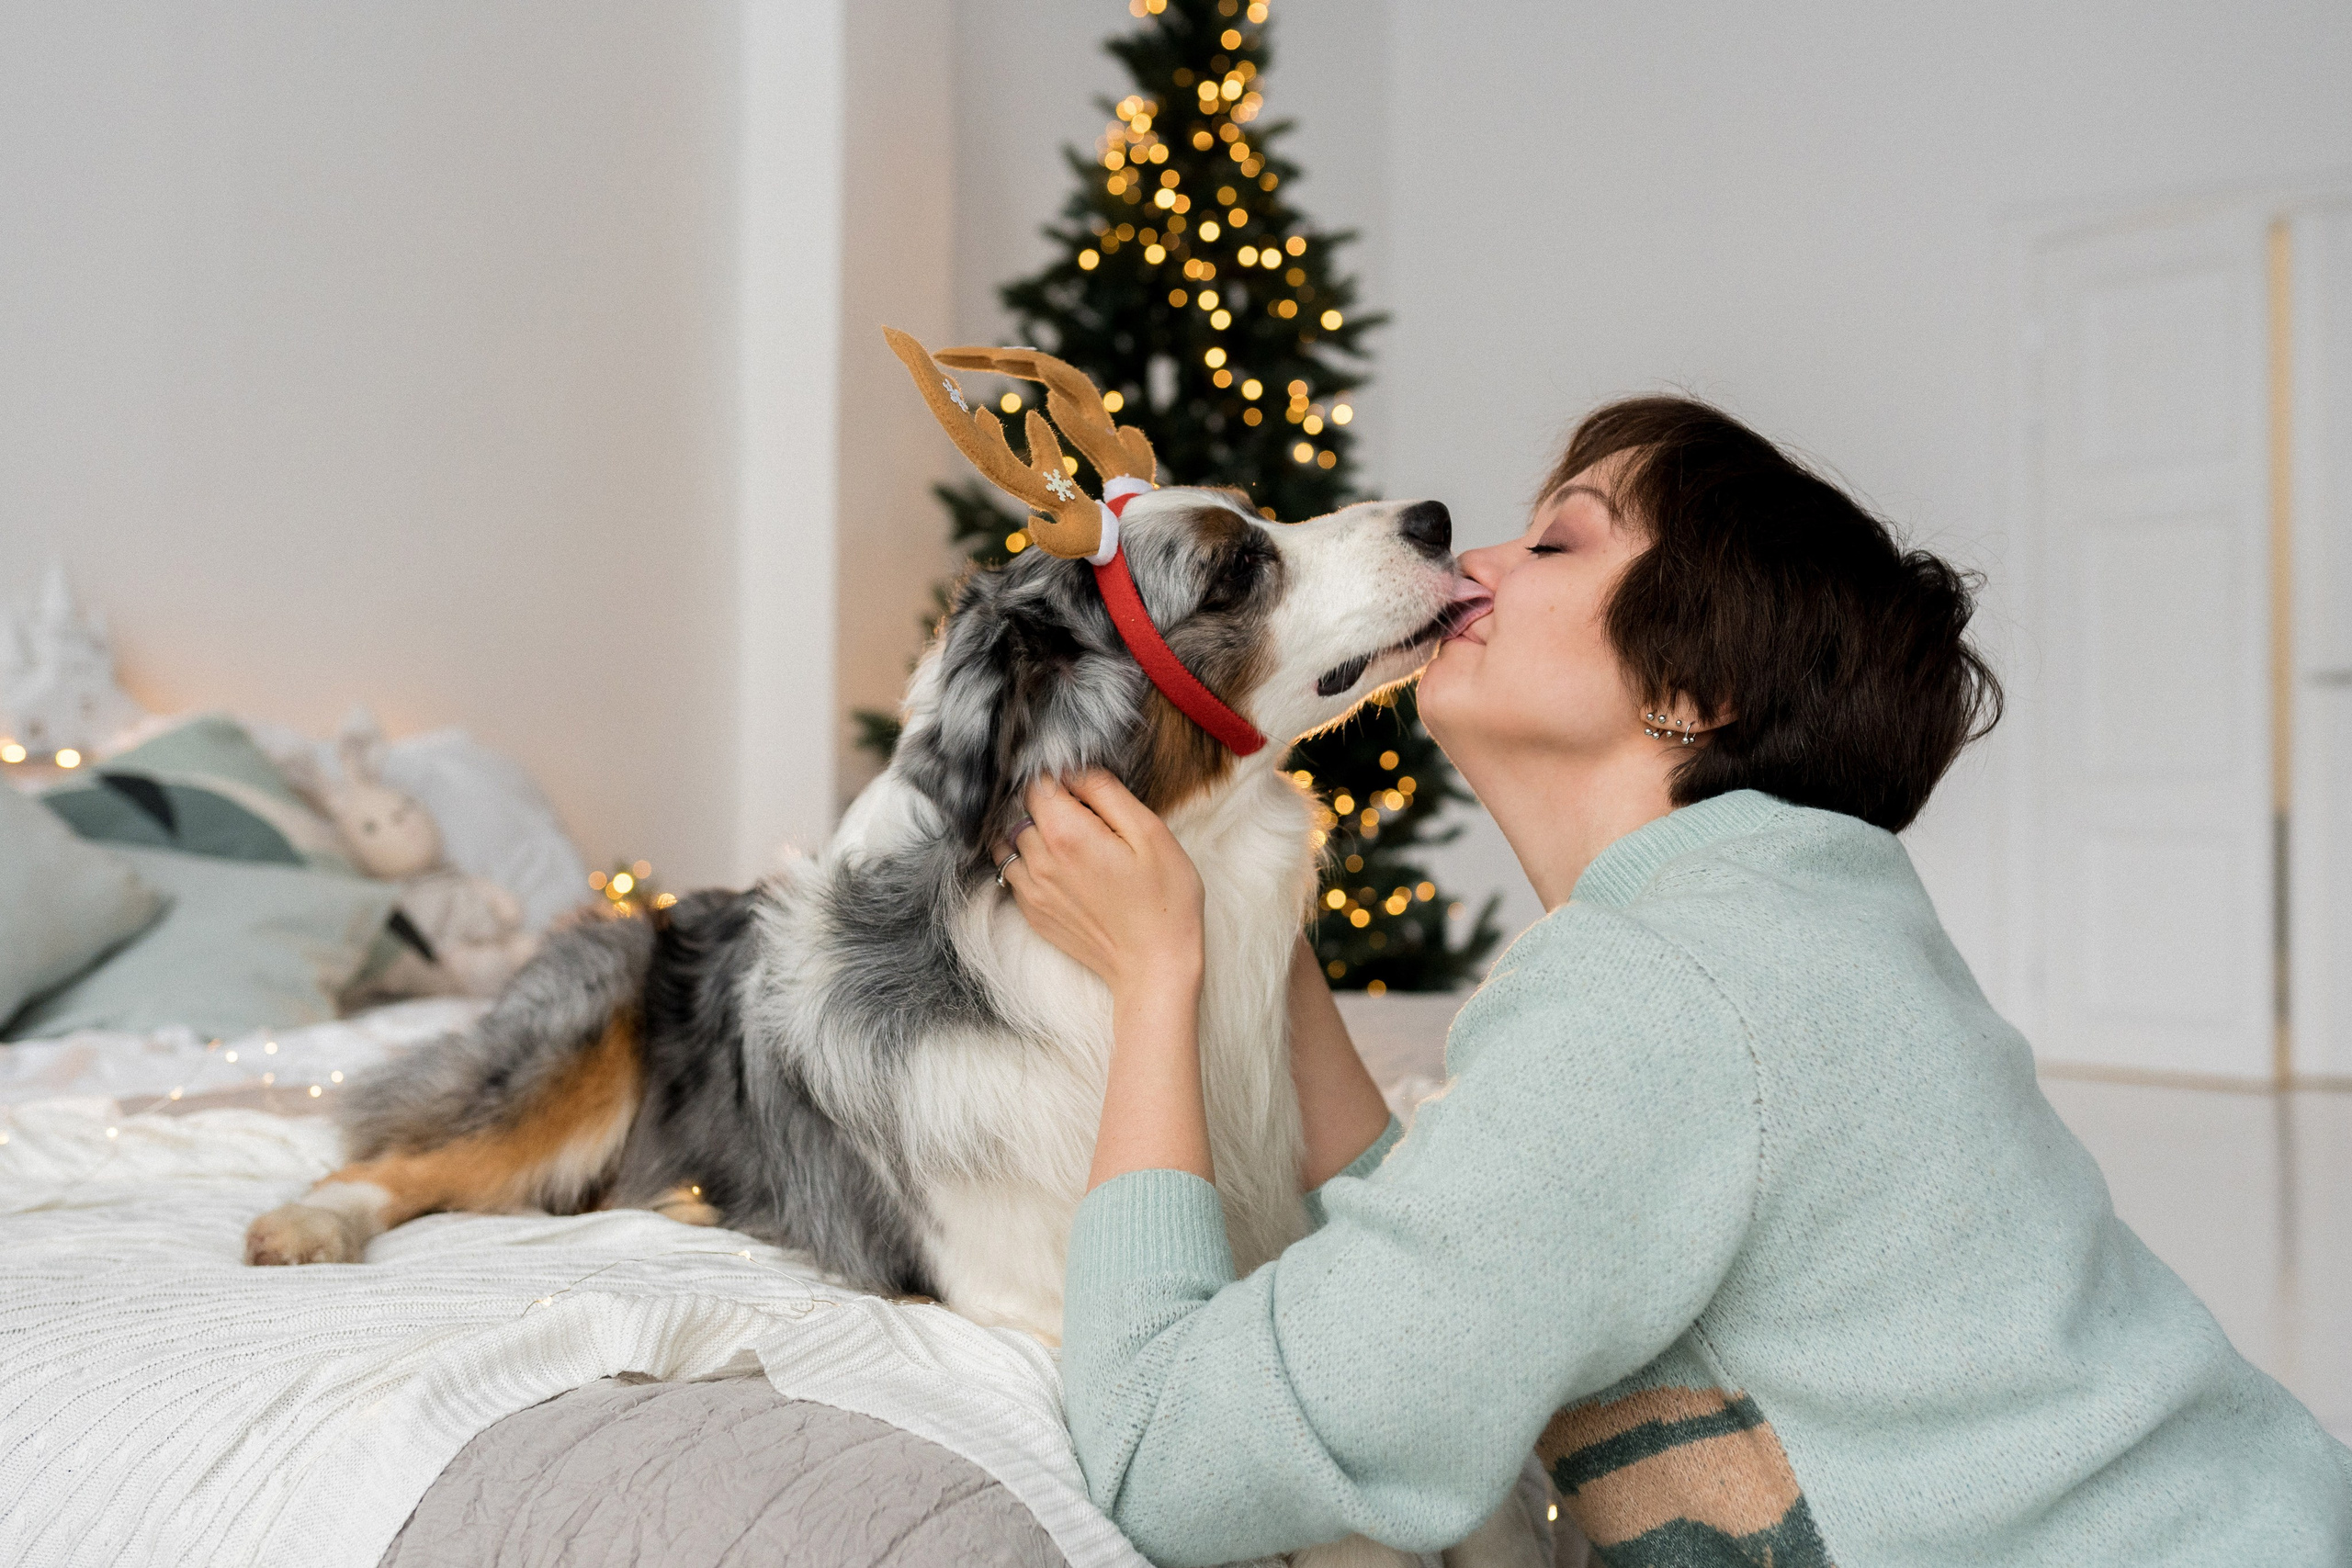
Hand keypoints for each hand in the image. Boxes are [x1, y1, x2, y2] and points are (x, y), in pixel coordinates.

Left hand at [998, 771, 1204, 1003]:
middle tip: (1084, 817)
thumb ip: (1106, 793)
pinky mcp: (1032, 913)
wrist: (1155, 966)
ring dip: (1030, 833)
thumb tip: (1075, 768)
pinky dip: (1027, 862)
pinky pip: (1013, 873)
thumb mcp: (1150, 832)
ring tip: (1067, 841)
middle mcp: (1039, 860)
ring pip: (1009, 841)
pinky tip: (1061, 868)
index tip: (1083, 789)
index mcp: (1067, 833)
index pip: (1037, 784)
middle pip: (1021, 811)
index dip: (1059, 778)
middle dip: (1046, 805)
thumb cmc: (1165, 899)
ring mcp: (1031, 890)